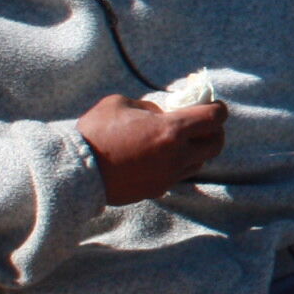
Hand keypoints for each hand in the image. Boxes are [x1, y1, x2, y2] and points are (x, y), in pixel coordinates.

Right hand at [79, 94, 225, 204]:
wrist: (76, 172)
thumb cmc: (95, 132)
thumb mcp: (120, 104)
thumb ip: (148, 106)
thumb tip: (161, 113)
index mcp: (171, 130)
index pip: (214, 118)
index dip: (217, 108)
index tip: (211, 105)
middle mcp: (177, 155)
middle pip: (217, 144)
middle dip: (214, 131)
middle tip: (202, 123)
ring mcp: (168, 176)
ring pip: (200, 162)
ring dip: (196, 149)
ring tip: (179, 140)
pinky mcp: (157, 189)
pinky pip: (178, 175)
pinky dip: (178, 164)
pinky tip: (161, 156)